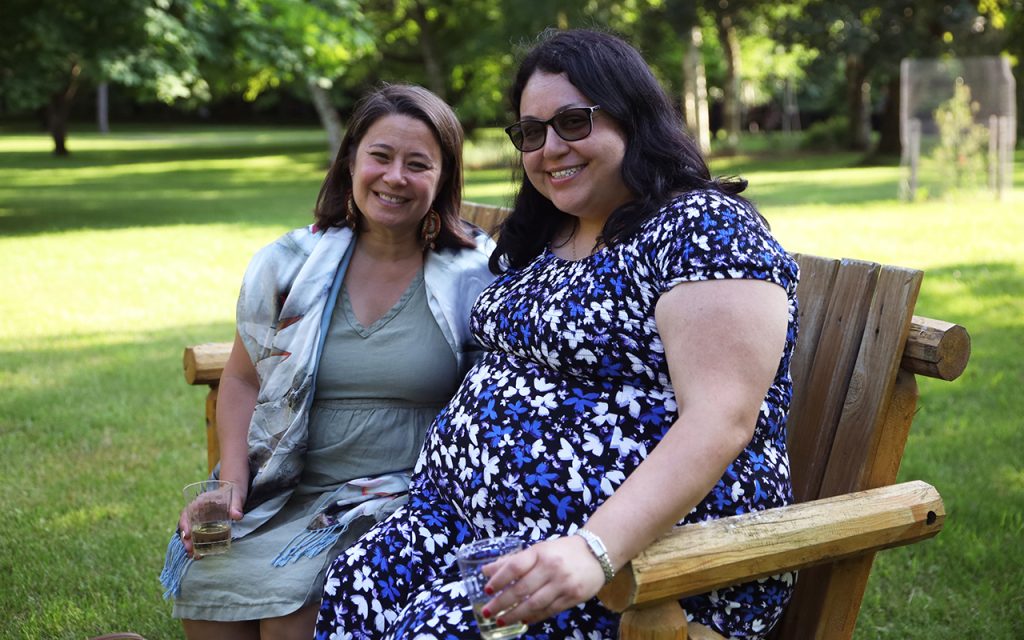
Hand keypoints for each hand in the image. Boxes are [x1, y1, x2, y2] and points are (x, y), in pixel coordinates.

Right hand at [177, 482, 245, 559]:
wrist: (236, 492)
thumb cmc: (235, 493)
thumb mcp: (237, 497)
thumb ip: (236, 505)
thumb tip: (237, 516)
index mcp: (201, 501)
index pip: (188, 511)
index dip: (185, 523)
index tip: (187, 534)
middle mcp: (197, 510)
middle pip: (186, 524)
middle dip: (186, 538)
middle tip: (189, 550)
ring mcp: (200, 518)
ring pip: (190, 531)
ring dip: (190, 543)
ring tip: (193, 555)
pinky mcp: (205, 525)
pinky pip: (197, 534)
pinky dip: (197, 543)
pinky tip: (199, 554)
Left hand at [479, 535, 605, 626]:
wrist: (598, 553)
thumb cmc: (563, 551)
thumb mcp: (539, 550)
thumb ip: (514, 561)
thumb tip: (486, 571)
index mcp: (540, 552)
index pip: (514, 566)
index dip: (499, 579)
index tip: (487, 590)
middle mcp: (551, 567)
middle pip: (521, 589)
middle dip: (502, 603)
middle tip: (488, 612)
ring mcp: (563, 584)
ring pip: (534, 603)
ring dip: (515, 614)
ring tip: (502, 620)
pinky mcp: (572, 597)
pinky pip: (549, 610)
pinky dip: (534, 617)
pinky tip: (523, 620)